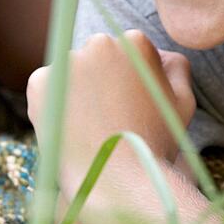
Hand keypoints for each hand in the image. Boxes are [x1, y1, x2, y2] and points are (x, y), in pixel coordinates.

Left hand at [27, 30, 195, 194]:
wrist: (117, 181)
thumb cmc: (155, 145)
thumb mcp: (183, 103)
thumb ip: (177, 68)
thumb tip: (163, 53)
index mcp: (136, 42)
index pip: (125, 52)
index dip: (126, 83)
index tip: (127, 108)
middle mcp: (100, 43)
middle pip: (95, 58)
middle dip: (99, 81)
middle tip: (106, 119)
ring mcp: (67, 61)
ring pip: (69, 73)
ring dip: (75, 93)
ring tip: (88, 128)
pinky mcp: (40, 81)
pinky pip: (45, 88)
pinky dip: (52, 105)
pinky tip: (69, 128)